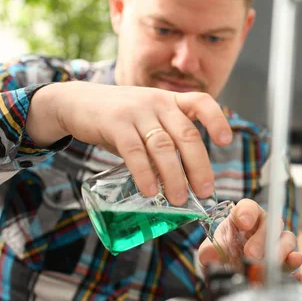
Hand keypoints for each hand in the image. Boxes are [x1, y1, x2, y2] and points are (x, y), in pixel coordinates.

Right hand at [27, 82, 231, 204]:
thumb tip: (185, 182)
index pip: (202, 102)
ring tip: (178, 199)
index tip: (226, 141)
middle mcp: (158, 103)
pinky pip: (134, 150)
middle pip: (187, 134)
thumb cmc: (120, 119)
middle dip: (198, 166)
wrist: (76, 102)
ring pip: (163, 146)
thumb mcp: (147, 120)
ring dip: (174, 175)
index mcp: (171, 101)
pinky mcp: (114, 123)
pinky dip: (144, 172)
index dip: (217, 120)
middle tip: (204, 192)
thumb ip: (166, 142)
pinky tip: (151, 190)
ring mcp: (136, 111)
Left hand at [198, 199, 301, 273]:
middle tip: (251, 253)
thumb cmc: (222, 257)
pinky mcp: (285, 260)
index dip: (247, 212)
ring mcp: (277, 243)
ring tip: (270, 264)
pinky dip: (294, 261)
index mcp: (244, 218)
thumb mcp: (210, 253)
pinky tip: (294, 265)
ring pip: (287, 238)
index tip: (242, 222)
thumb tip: (211, 254)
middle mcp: (263, 227)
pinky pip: (294, 258)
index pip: (248, 207)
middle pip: (271, 223)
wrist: (229, 276)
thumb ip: (209, 252)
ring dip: (280, 251)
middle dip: (262, 237)